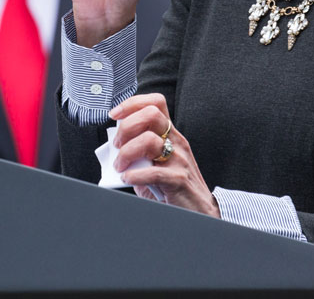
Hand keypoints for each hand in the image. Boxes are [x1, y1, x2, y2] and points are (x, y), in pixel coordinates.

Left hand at [110, 93, 218, 216]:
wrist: (200, 211)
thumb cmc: (173, 187)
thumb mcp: (156, 163)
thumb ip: (138, 152)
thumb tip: (114, 147)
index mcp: (171, 134)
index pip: (155, 103)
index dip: (132, 104)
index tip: (115, 115)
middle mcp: (177, 142)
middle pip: (151, 115)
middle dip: (127, 127)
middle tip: (117, 145)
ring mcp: (179, 160)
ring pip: (149, 140)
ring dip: (126, 153)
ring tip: (120, 166)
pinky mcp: (178, 180)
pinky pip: (152, 172)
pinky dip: (134, 175)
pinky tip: (128, 178)